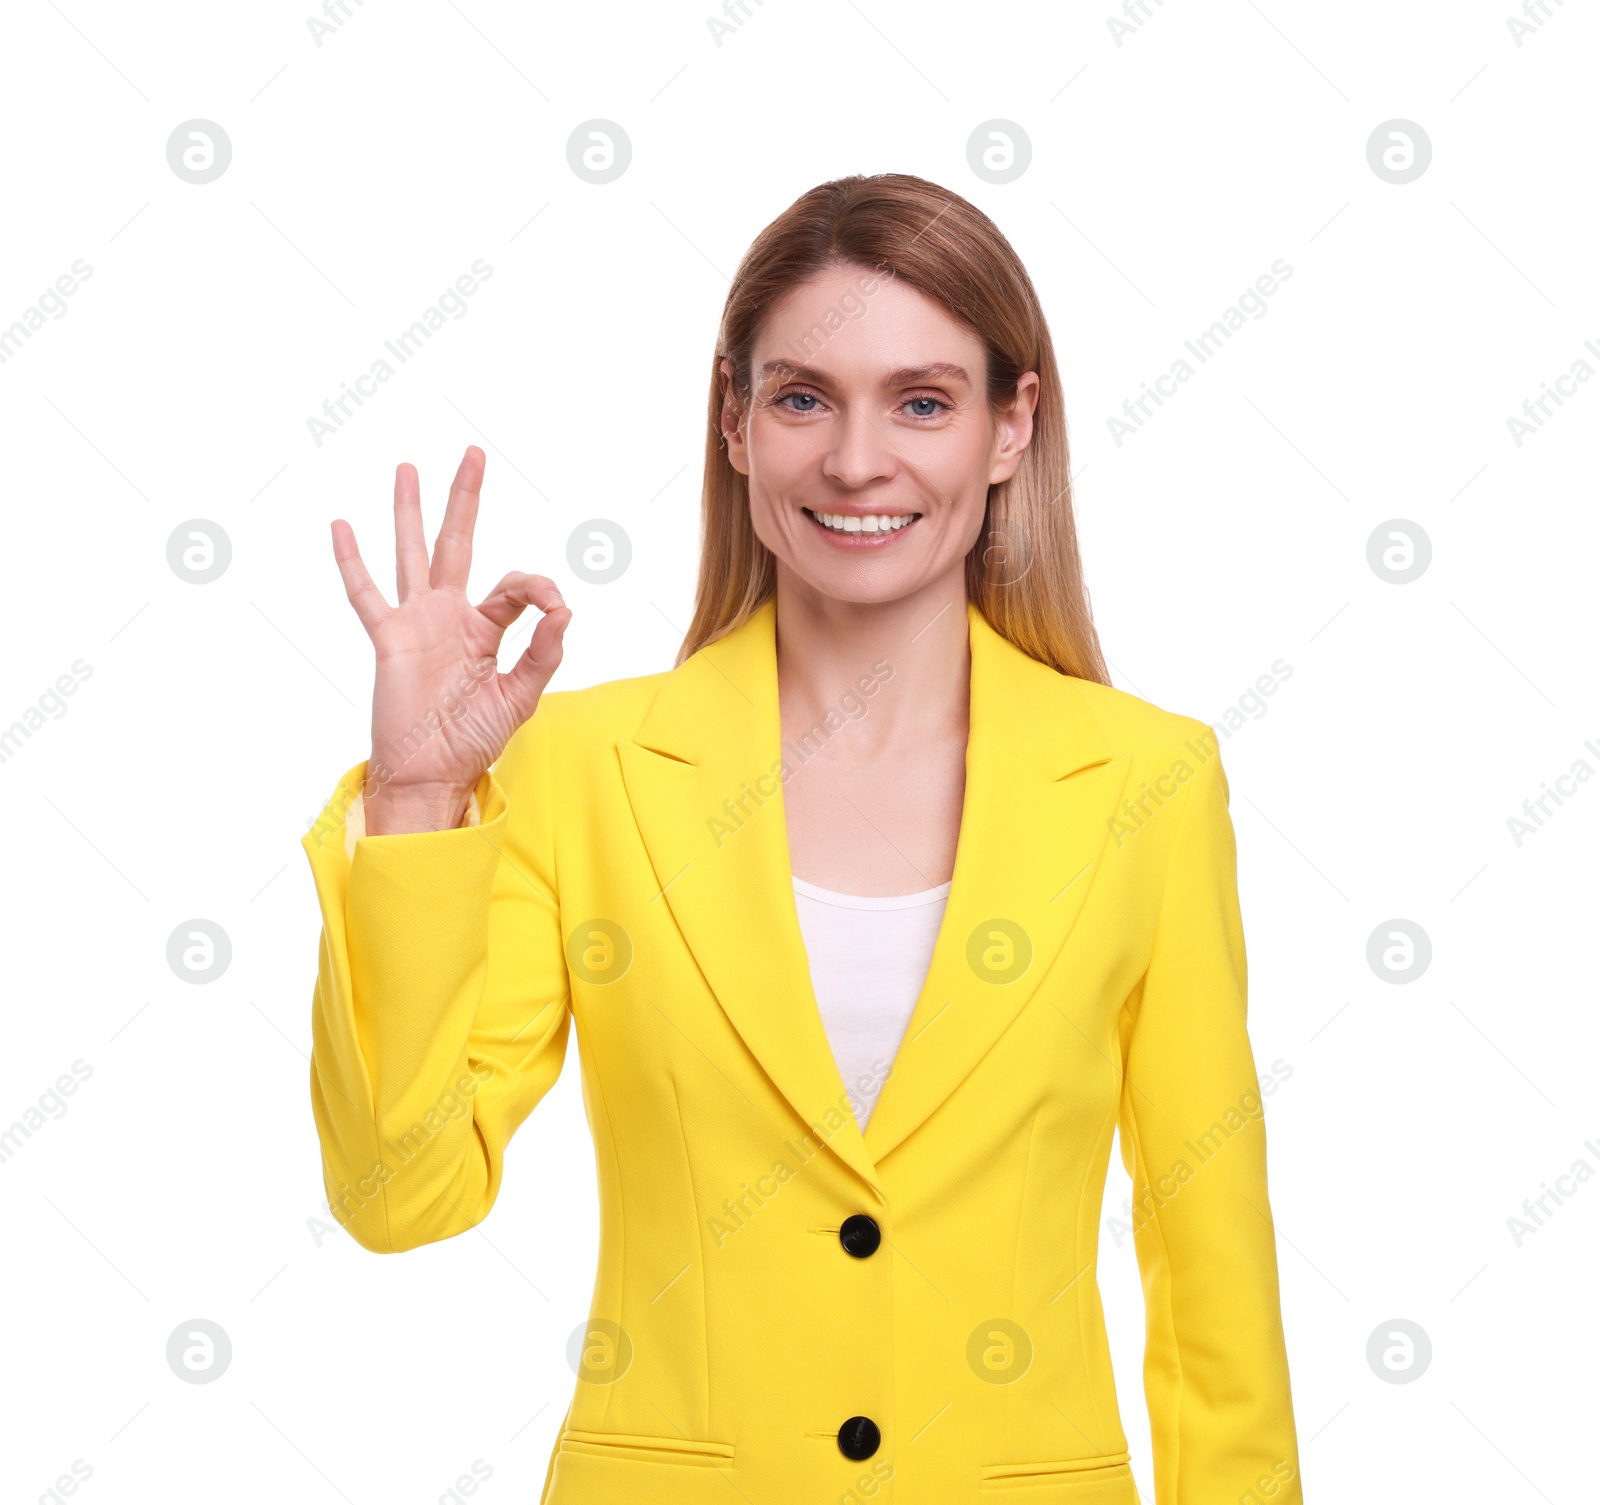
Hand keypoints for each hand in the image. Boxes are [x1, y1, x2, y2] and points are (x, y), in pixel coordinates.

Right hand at [331, 445, 570, 834]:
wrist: (433, 774)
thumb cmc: (474, 740)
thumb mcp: (521, 696)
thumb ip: (544, 652)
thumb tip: (564, 608)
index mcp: (487, 629)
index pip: (515, 588)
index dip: (538, 589)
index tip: (555, 607)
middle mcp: (451, 617)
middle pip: (458, 543)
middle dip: (465, 499)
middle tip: (472, 454)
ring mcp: (417, 623)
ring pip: (412, 554)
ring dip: (410, 511)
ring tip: (408, 469)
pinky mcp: (389, 639)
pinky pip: (366, 594)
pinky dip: (353, 561)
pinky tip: (342, 526)